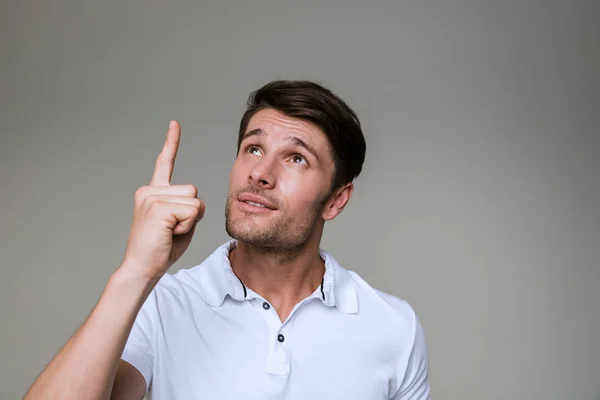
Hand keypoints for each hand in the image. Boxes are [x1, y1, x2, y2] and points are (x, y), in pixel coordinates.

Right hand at [120, 121, 204, 281]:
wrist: (142, 269)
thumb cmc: (162, 250)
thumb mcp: (181, 224)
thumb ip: (189, 208)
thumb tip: (196, 202)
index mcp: (153, 193)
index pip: (164, 163)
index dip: (171, 142)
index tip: (174, 123)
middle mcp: (149, 191)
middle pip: (194, 191)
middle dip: (192, 213)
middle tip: (171, 230)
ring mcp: (151, 197)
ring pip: (195, 201)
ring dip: (190, 221)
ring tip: (169, 233)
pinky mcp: (158, 207)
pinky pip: (192, 211)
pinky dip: (187, 226)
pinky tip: (168, 234)